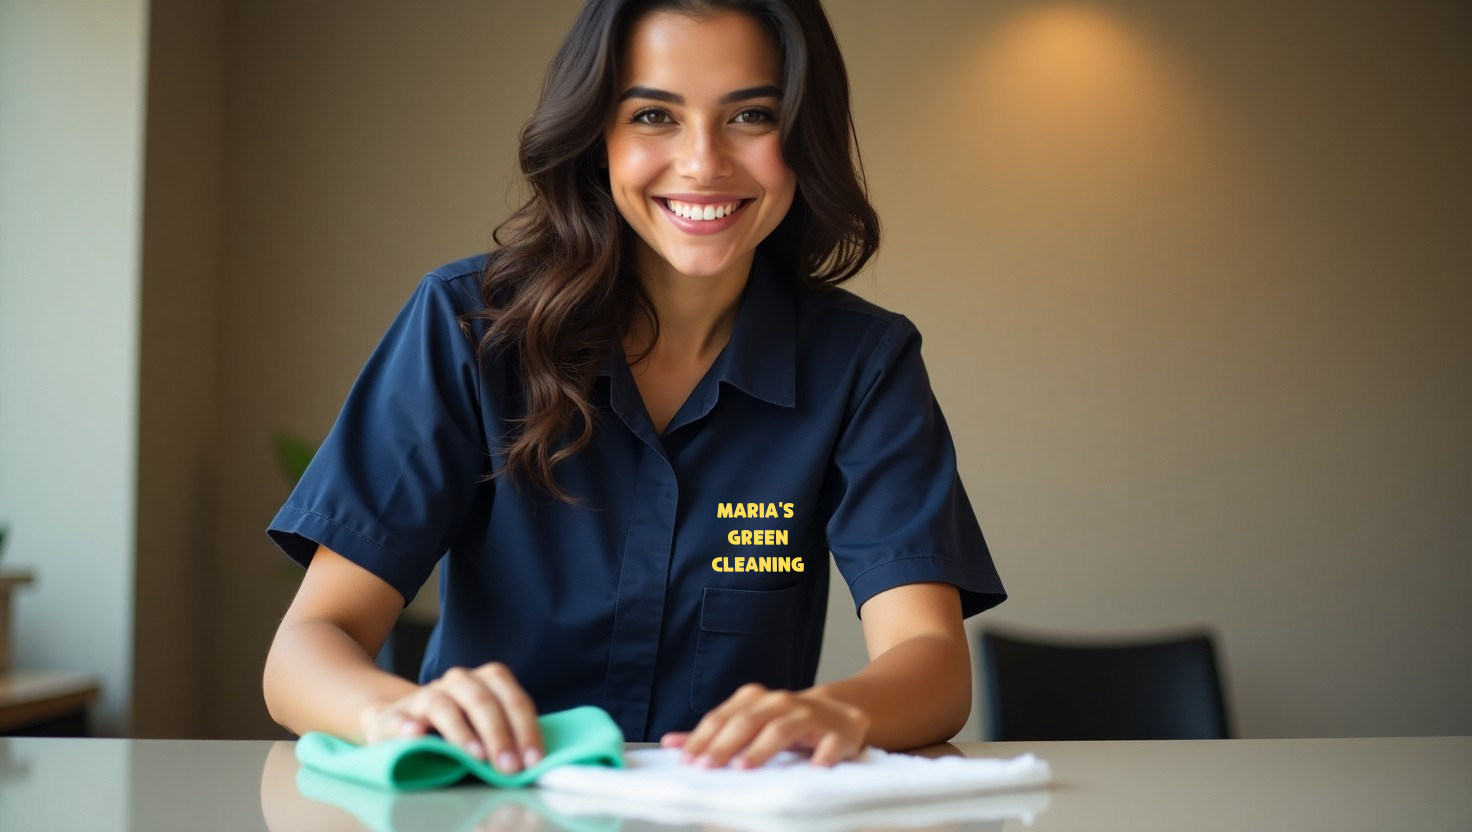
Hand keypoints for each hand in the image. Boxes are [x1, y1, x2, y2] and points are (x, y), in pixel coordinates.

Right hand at [360, 662, 542, 773]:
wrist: (402, 722)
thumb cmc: (456, 726)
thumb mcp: (485, 725)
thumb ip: (508, 736)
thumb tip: (533, 762)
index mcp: (486, 681)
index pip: (513, 699)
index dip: (526, 729)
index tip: (534, 761)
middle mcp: (457, 681)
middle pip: (482, 700)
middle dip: (499, 735)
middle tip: (509, 767)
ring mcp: (424, 696)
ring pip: (443, 705)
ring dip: (461, 732)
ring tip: (475, 757)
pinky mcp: (394, 716)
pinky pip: (400, 719)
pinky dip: (408, 727)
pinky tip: (416, 736)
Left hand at [660, 683, 868, 768]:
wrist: (839, 713)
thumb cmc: (786, 723)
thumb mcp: (749, 723)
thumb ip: (713, 735)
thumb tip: (670, 743)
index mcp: (755, 699)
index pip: (723, 718)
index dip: (702, 738)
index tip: (686, 761)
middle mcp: (779, 702)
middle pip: (747, 722)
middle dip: (724, 745)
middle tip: (706, 767)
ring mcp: (809, 715)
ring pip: (781, 729)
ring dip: (761, 749)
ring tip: (744, 768)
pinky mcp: (837, 731)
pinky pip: (830, 742)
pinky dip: (823, 754)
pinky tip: (815, 767)